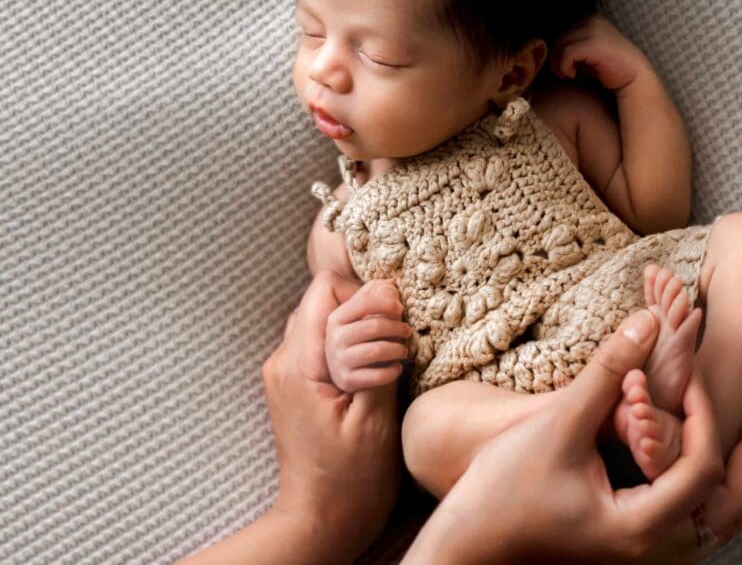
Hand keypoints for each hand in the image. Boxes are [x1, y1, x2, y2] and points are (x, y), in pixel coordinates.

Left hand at [182, 270, 406, 564]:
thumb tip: (386, 295)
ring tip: (383, 367)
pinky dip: (348, 346)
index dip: (364, 296)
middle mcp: (283, 359)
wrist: (323, 518)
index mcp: (299, 364)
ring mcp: (285, 370)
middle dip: (365, 313)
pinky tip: (368, 378)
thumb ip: (375, 351)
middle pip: (325, 299)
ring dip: (358, 330)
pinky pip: (321, 340)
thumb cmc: (353, 477)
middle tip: (394, 351)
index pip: (325, 287)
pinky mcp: (294, 381)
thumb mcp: (375, 416)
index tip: (393, 327)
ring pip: (324, 318)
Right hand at [325, 277, 412, 392]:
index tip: (401, 307)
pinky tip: (397, 367)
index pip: (363, 303)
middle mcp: (335, 338)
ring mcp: (339, 361)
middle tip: (408, 331)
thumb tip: (393, 281)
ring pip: (377, 351)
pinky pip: (376, 376)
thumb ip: (374, 294)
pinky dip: (392, 371)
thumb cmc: (358, 335)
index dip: (386, 303)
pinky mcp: (347, 381)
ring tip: (404, 350)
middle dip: (397, 328)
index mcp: (337, 318)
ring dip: (398, 349)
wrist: (342, 370)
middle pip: (374, 327)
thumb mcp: (360, 314)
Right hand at [404, 309, 723, 563]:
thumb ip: (608, 371)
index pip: (702, 467)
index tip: (687, 370)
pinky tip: (692, 445)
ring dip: (732, 465)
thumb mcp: (559, 424)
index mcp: (640, 527)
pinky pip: (686, 511)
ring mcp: (640, 547)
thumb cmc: (501, 491)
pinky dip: (701, 477)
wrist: (464, 545)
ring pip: (713, 514)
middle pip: (731, 504)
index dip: (702, 411)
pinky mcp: (625, 537)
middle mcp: (650, 546)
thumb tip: (650, 321)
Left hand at [549, 12, 651, 93]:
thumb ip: (574, 46)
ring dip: (558, 62)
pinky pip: (566, 53)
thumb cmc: (610, 69)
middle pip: (559, 36)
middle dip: (556, 56)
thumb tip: (552, 50)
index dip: (558, 49)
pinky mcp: (593, 43)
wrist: (635, 78)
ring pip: (560, 44)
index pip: (562, 31)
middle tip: (562, 73)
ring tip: (567, 74)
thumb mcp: (589, 53)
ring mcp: (593, 29)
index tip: (564, 66)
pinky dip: (564, 66)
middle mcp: (592, 19)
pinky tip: (573, 75)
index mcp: (591, 18)